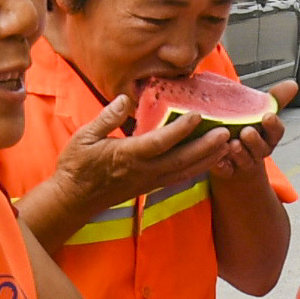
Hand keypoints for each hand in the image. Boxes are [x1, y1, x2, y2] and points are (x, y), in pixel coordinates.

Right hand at [55, 92, 231, 212]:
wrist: (73, 199)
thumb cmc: (76, 166)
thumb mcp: (84, 136)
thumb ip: (106, 117)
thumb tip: (124, 99)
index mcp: (127, 155)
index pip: (160, 141)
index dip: (180, 129)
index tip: (197, 115)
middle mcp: (143, 171)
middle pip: (181, 159)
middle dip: (206, 146)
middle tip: (226, 132)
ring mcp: (148, 181)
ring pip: (184, 171)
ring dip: (207, 159)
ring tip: (227, 146)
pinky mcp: (149, 186)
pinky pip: (178, 178)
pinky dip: (196, 170)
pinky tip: (209, 162)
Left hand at [215, 98, 290, 175]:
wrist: (233, 159)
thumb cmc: (248, 131)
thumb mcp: (259, 114)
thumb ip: (274, 100)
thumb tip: (293, 84)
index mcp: (268, 136)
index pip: (276, 131)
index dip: (273, 125)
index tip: (267, 116)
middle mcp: (258, 151)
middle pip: (261, 148)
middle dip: (255, 140)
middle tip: (247, 131)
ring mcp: (244, 162)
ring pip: (245, 159)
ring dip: (240, 152)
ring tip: (233, 143)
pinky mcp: (228, 170)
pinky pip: (226, 170)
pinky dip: (222, 165)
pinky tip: (217, 159)